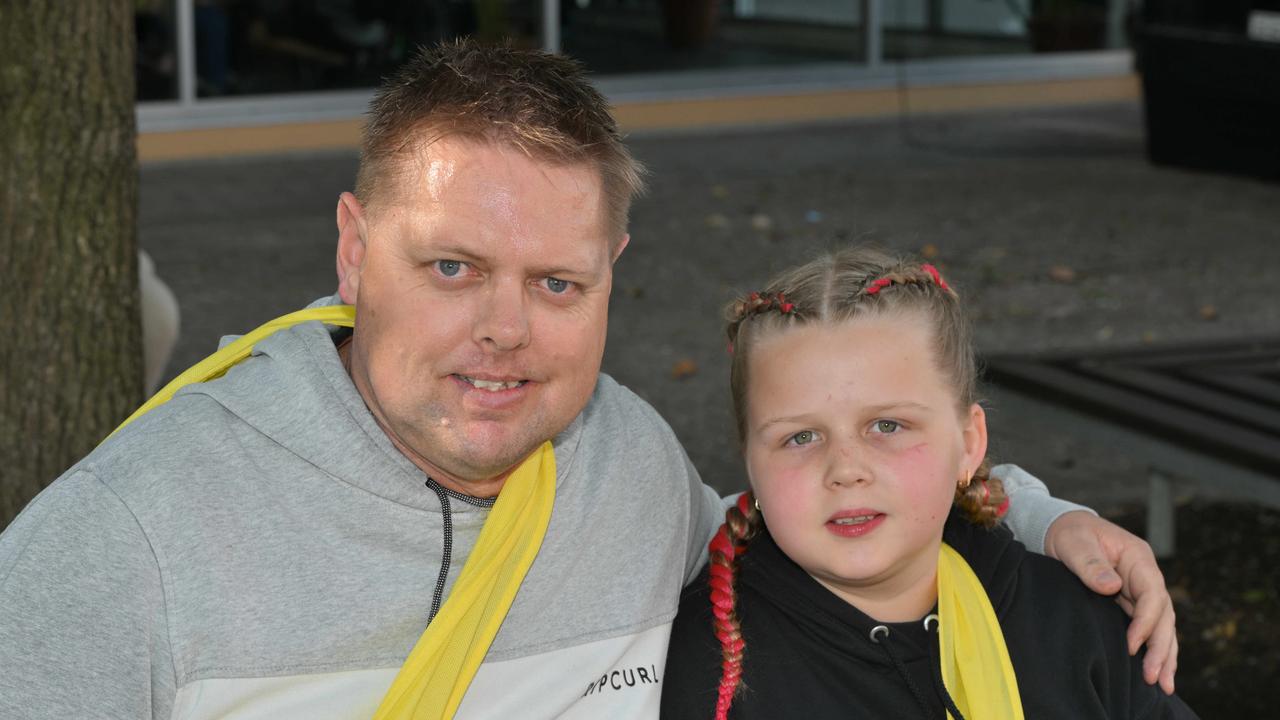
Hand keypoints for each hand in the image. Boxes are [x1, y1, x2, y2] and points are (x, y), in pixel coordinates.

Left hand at [1044, 510, 1176, 694]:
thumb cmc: (1069, 533)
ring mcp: (1140, 588)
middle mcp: (1144, 574)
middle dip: (1161, 647)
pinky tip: (1155, 670)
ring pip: (1161, 624)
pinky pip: (1147, 626)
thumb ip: (1090, 563)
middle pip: (1163, 614)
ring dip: (1163, 653)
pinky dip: (1152, 647)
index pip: (1153, 593)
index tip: (1131, 645)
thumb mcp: (1073, 542)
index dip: (1146, 621)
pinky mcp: (1130, 601)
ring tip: (1164, 684)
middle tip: (1155, 678)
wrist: (1063, 527)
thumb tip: (1113, 586)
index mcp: (1137, 557)